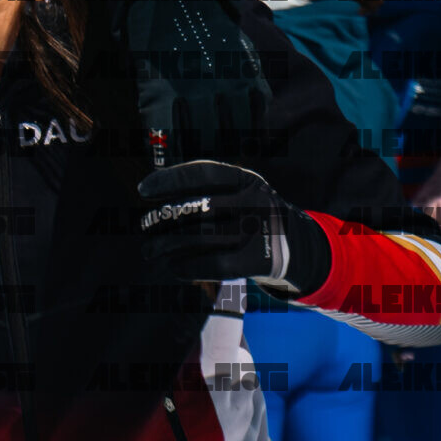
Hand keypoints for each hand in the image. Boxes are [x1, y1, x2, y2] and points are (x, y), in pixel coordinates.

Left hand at [137, 161, 329, 295]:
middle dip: (162, 218)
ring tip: (151, 249)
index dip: (169, 180)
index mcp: (246, 179)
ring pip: (200, 237)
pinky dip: (187, 267)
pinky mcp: (260, 260)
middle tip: (145, 225)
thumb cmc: (248, 215)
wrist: (297, 246)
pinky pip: (214, 265)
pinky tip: (174, 266)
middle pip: (196, 208)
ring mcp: (259, 231)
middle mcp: (255, 202)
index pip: (203, 173)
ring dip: (166, 245)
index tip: (143, 191)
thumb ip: (204, 190)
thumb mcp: (237, 193)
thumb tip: (153, 191)